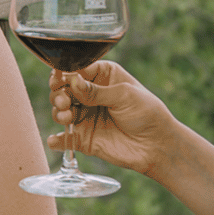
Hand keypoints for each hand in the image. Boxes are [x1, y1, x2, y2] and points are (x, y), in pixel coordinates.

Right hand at [48, 59, 181, 178]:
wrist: (158, 145)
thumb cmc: (147, 113)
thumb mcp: (124, 95)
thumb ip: (96, 91)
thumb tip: (72, 81)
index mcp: (102, 76)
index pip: (76, 69)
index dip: (65, 73)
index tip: (60, 78)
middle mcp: (89, 95)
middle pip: (63, 89)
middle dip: (58, 93)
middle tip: (64, 100)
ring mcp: (85, 117)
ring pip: (60, 111)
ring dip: (58, 112)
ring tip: (66, 117)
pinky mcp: (83, 138)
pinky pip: (65, 139)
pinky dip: (57, 140)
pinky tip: (55, 140)